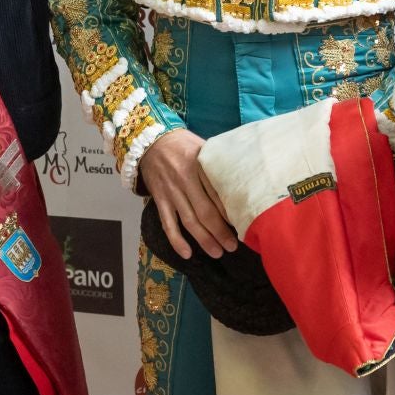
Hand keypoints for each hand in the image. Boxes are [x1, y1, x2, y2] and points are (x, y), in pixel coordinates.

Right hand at [140, 130, 236, 259]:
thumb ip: (218, 163)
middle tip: (233, 246)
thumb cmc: (183, 144)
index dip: (230, 211)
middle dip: (220, 231)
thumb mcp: (204, 147)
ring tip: (217, 252)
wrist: (150, 141)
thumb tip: (244, 178)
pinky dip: (176, 240)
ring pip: (189, 221)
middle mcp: (185, 180)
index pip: (218, 193)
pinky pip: (167, 224)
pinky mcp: (160, 200)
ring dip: (203, 239)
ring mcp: (171, 192)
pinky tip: (186, 254)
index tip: (243, 224)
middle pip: (205, 211)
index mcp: (200, 165)